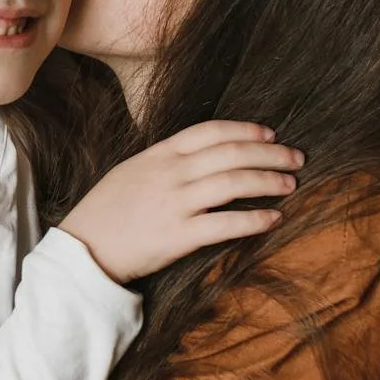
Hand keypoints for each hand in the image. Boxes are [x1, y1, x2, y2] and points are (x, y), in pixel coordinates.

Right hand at [59, 120, 302, 282]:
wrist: (84, 249)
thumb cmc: (107, 211)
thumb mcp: (132, 171)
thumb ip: (165, 160)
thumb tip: (202, 155)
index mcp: (159, 154)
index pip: (211, 131)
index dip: (245, 130)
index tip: (270, 135)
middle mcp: (171, 174)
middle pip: (231, 154)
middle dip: (270, 154)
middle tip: (296, 158)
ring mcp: (175, 204)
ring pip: (234, 184)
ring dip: (268, 182)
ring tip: (290, 184)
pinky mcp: (179, 236)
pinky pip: (226, 224)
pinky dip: (255, 219)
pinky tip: (274, 218)